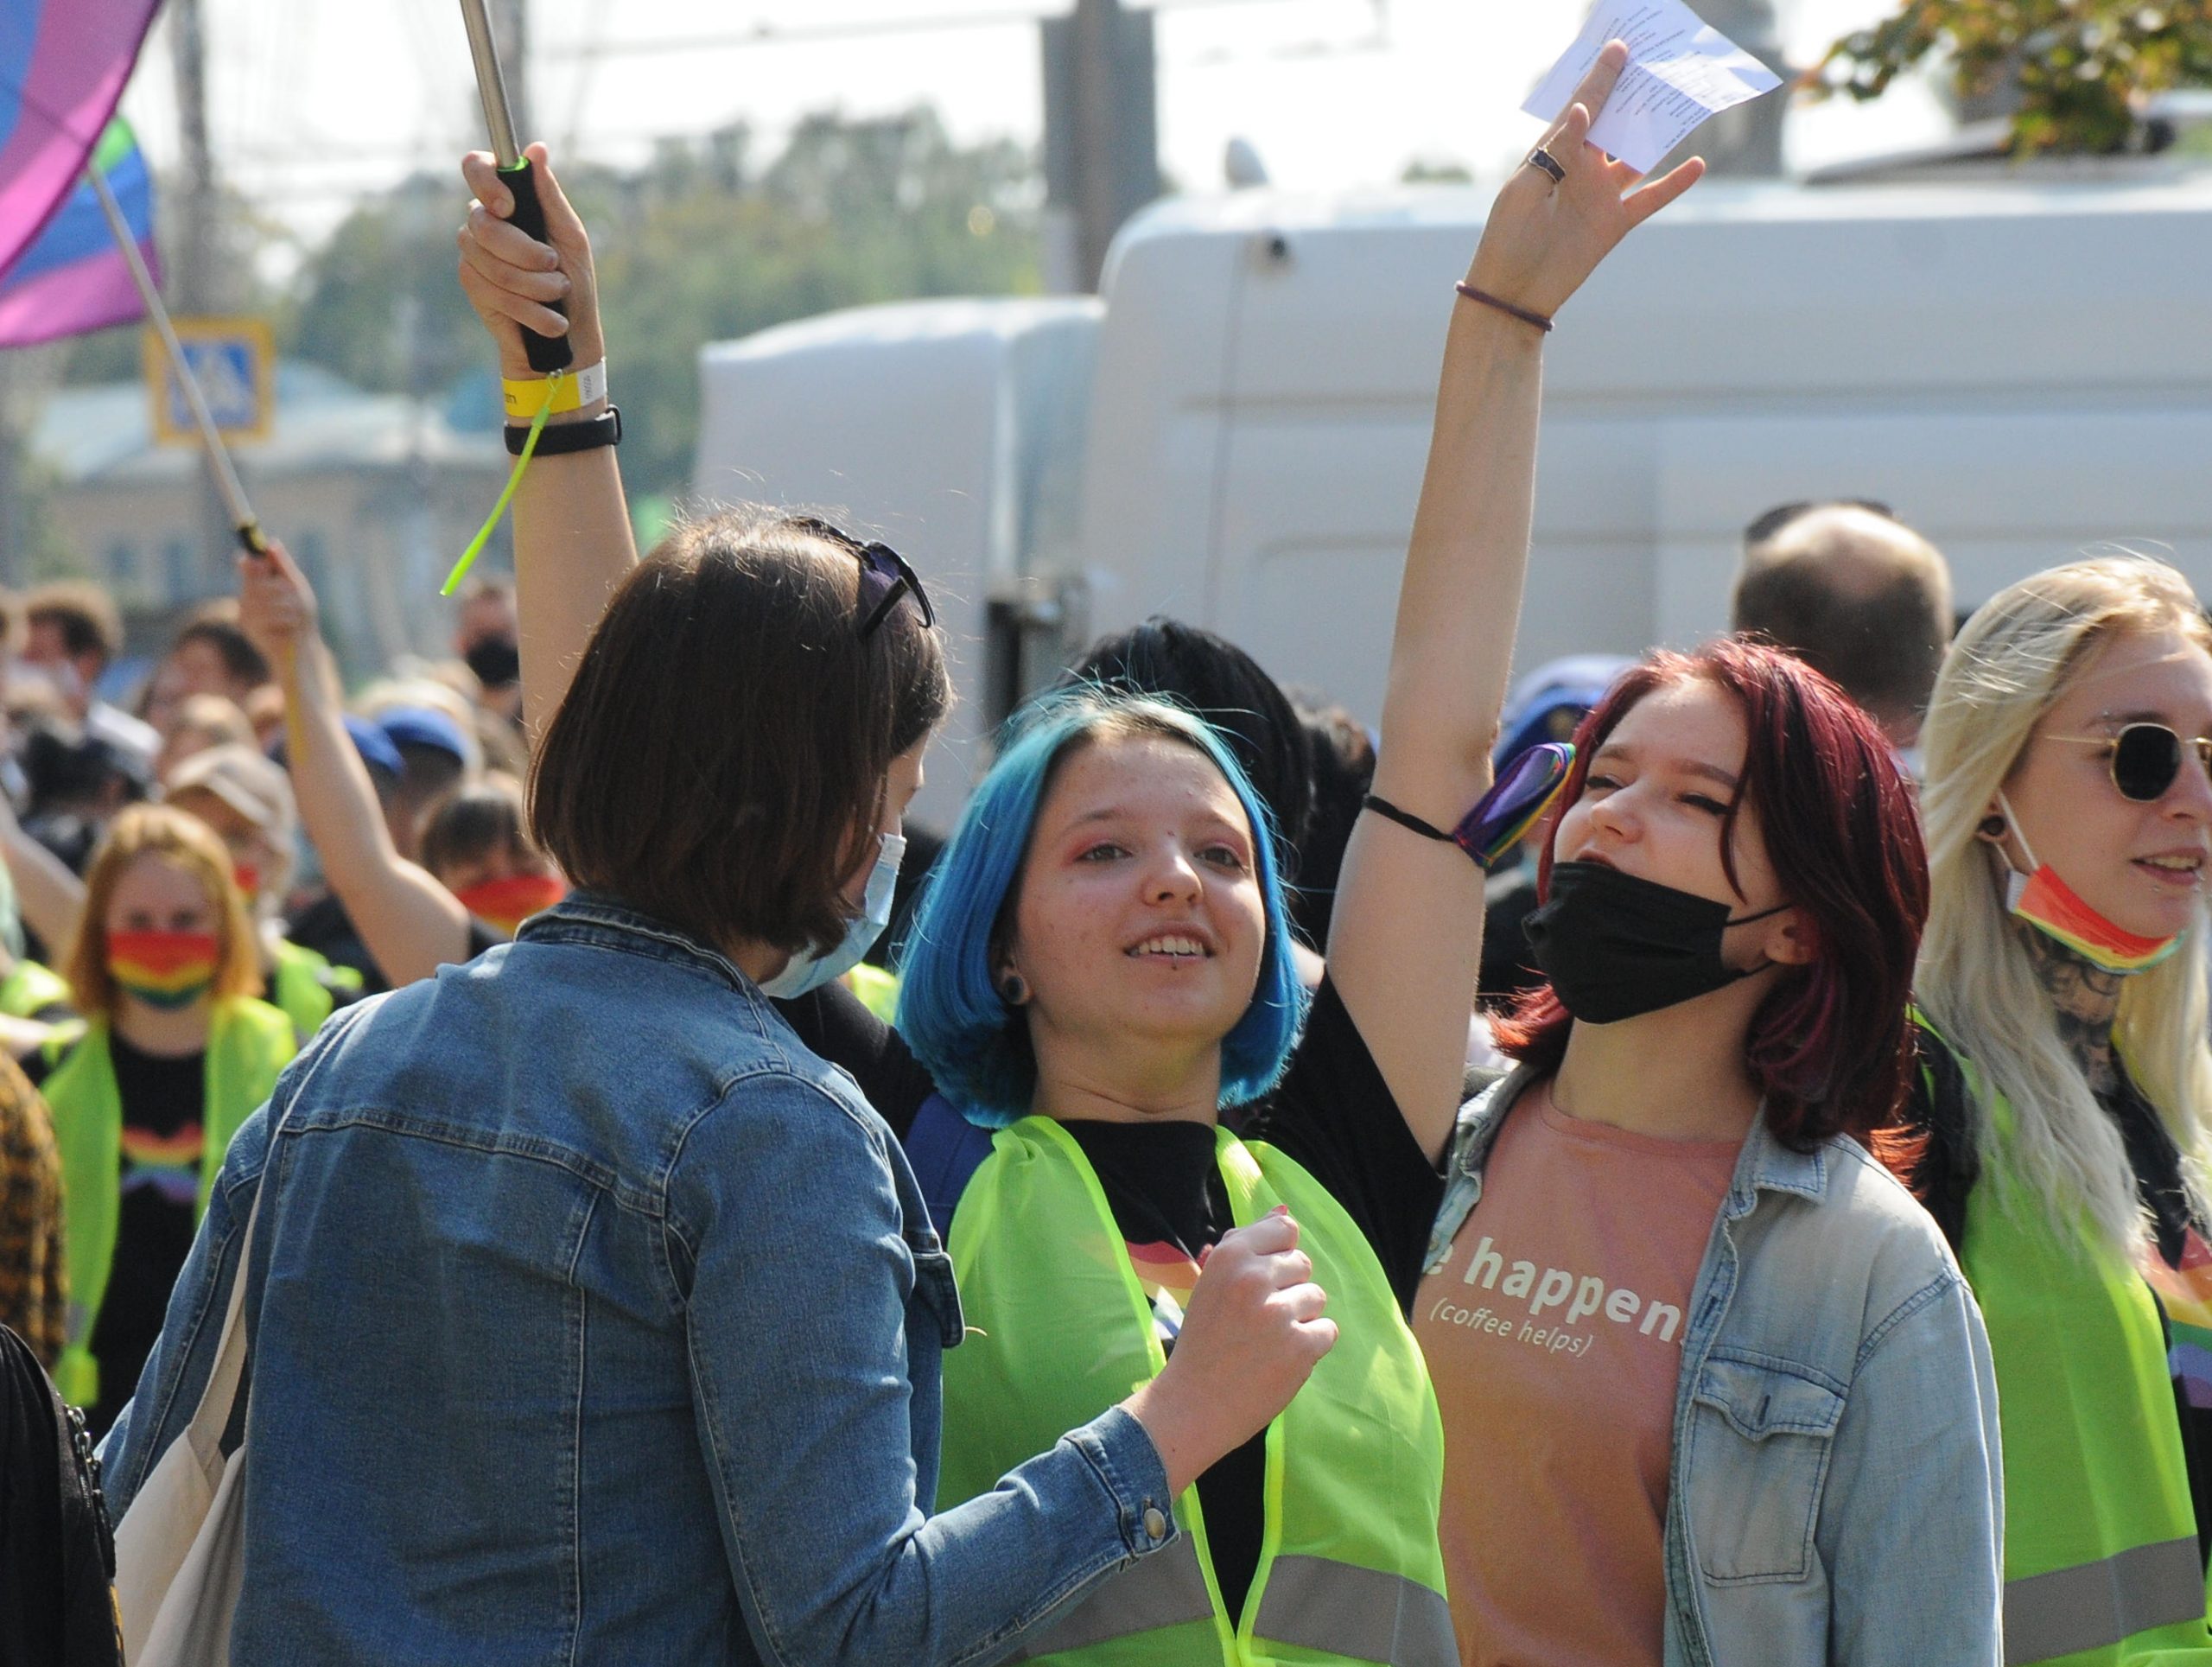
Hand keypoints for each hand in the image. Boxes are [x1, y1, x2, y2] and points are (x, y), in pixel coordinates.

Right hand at [236, 539, 318, 661]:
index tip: (258, 559)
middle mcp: (247, 596)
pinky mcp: (248, 628)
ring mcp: (245, 613)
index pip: (247, 566)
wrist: (303, 648)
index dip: (251, 561)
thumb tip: (272, 543)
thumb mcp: (296, 588)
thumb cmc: (301, 616)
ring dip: (286, 605)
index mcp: (258, 584)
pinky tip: (291, 625)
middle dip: (280, 588)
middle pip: (256, 582)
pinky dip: (285, 619)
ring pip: (263, 599)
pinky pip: (266, 616)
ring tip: (296, 614)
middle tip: (295, 595)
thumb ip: (283, 567)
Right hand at [457, 142, 603, 380]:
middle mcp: (483, 220)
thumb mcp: (571, 236)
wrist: (568, 336)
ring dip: (534, 285)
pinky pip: (492, 290)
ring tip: (557, 295)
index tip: (509, 206)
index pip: (476, 167)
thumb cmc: (574, 280)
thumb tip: (537, 148)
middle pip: (484, 223)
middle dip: (525, 252)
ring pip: (490, 261)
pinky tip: (549, 320)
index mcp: (508, 200)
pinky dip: (529, 308)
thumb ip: (550, 195)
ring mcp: (473, 252)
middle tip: (554, 266)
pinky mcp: (472, 283)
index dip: (485, 181)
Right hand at [1122, 1208, 1334, 1494]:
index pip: (1285, 1229)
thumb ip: (1248, 1242)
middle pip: (1303, 1264)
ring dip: (1299, 1318)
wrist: (1194, 1403)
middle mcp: (1253, 1278)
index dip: (1277, 1256)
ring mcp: (1278, 1314)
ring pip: (1317, 1297)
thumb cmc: (1205, 1339)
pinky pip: (1327, 1330)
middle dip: (1287, 1289)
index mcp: (1230, 1256)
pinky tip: (1281, 1358)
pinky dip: (1310, 1346)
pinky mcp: (1300, 1348)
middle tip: (1256, 1319)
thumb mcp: (1215, 1282)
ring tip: (1267, 1340)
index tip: (1259, 1282)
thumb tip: (1283, 1208)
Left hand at [1466, 40, 1704, 319]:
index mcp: (1552, 155)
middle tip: (1657, 66)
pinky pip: (1651, 198)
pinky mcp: (1614, 223)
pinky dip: (1674, 183)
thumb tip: (1583, 110)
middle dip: (1633, 96)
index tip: (1619, 49)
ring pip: (1637, 155)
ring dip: (1657, 133)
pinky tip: (1697, 164)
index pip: (1581, 108)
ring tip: (1683, 103)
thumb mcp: (1525, 189)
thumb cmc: (1507, 238)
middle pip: (1614, 125)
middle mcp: (1579, 169)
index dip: (1600, 79)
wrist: (1513, 293)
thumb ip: (1557, 150)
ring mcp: (1599, 195)